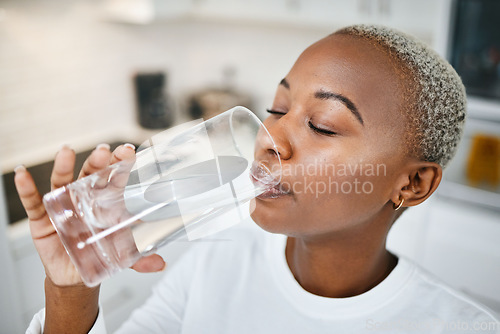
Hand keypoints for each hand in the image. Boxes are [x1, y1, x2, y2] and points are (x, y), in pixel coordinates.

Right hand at [14, 144, 166, 286]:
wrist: (77, 274)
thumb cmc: (100, 253)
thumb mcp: (122, 256)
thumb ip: (140, 259)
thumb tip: (161, 264)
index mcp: (105, 201)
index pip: (113, 178)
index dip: (120, 163)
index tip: (127, 151)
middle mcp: (84, 197)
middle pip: (89, 174)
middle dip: (96, 161)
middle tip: (103, 151)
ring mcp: (63, 205)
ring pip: (62, 182)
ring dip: (63, 166)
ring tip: (66, 152)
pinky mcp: (42, 219)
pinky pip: (34, 201)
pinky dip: (27, 188)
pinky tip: (23, 174)